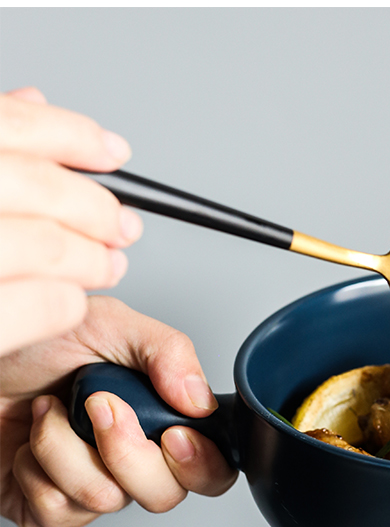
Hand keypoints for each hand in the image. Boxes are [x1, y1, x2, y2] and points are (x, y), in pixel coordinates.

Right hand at [0, 87, 142, 355]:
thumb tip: (29, 104)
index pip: (9, 123)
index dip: (73, 135)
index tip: (113, 152)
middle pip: (38, 186)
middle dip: (97, 209)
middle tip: (123, 227)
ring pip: (47, 245)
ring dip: (93, 258)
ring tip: (107, 266)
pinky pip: (40, 304)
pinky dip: (67, 301)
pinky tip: (70, 300)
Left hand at [0, 296, 237, 526]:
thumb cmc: (32, 343)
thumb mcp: (109, 324)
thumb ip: (168, 352)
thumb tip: (201, 400)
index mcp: (160, 419)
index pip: (213, 466)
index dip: (203, 463)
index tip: (175, 435)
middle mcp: (131, 458)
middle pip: (165, 495)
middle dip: (129, 454)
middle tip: (100, 409)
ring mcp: (91, 486)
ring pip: (107, 500)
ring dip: (67, 450)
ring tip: (49, 410)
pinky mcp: (46, 508)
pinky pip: (59, 511)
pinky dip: (37, 467)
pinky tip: (30, 436)